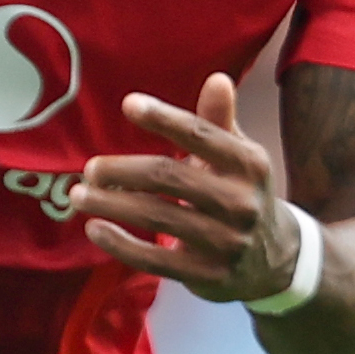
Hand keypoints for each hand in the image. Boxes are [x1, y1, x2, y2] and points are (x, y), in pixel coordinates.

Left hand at [68, 78, 305, 301]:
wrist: (275, 260)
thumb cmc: (241, 195)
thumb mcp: (239, 159)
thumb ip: (220, 122)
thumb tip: (217, 79)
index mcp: (248, 164)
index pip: (201, 135)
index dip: (164, 118)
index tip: (129, 104)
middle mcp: (239, 201)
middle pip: (169, 177)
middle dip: (122, 171)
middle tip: (90, 169)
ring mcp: (223, 241)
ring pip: (156, 216)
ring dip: (111, 204)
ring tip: (79, 195)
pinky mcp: (205, 274)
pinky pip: (154, 259)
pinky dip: (120, 244)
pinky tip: (95, 229)